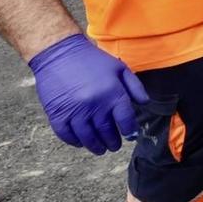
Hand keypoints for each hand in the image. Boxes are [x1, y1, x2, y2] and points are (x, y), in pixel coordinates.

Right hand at [28, 33, 149, 154]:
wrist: (60, 53)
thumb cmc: (92, 60)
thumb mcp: (119, 68)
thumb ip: (135, 87)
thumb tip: (145, 103)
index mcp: (113, 93)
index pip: (126, 120)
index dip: (130, 131)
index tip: (130, 135)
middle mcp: (95, 105)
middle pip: (107, 132)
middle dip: (112, 142)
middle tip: (114, 146)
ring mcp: (75, 111)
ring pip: (88, 137)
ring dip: (95, 146)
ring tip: (100, 149)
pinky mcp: (57, 114)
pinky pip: (66, 135)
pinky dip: (74, 141)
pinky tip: (80, 142)